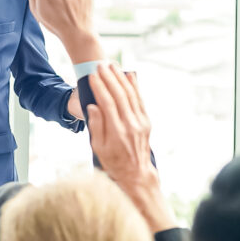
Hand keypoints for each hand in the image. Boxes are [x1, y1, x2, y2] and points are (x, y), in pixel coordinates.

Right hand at [86, 64, 174, 232]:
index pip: (108, 104)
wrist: (135, 174)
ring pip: (131, 95)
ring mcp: (141, 123)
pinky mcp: (146, 122)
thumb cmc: (112, 162)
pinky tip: (129, 75)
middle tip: (100, 65)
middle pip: (120, 96)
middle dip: (110, 78)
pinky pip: (140, 100)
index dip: (100, 88)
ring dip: (121, 79)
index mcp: (117, 132)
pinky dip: (135, 86)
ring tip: (112, 66)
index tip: (93, 76)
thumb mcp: (98, 148)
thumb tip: (94, 106)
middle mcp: (131, 125)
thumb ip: (96, 126)